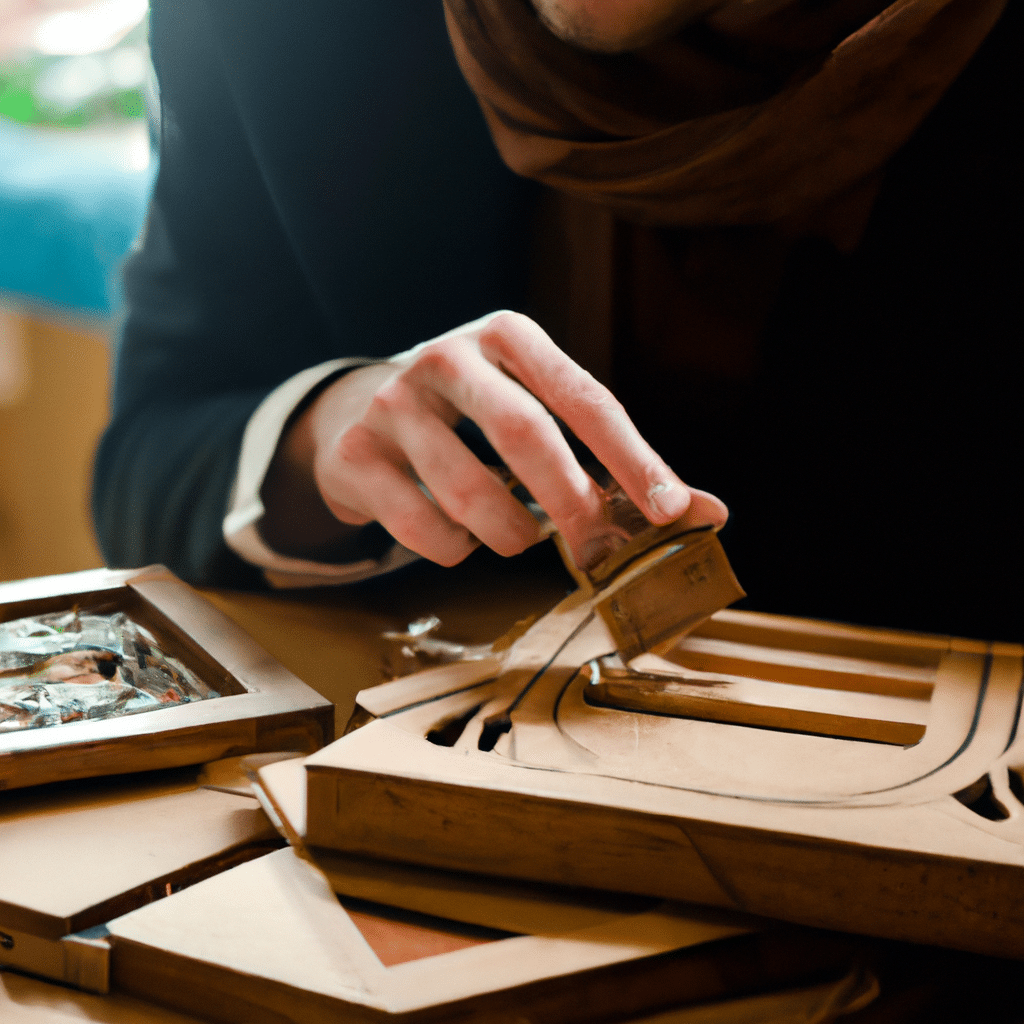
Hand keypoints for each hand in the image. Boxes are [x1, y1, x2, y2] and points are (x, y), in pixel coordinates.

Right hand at [261, 311, 726, 568]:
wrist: (361, 410)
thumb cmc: (474, 414)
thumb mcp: (540, 413)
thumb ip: (615, 461)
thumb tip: (706, 514)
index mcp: (508, 336)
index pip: (584, 397)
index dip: (632, 458)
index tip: (674, 510)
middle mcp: (448, 356)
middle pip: (525, 435)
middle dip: (572, 505)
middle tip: (599, 551)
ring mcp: (394, 402)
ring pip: (469, 492)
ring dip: (510, 535)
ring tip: (517, 536)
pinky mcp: (356, 453)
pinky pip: (423, 528)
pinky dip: (456, 550)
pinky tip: (460, 535)